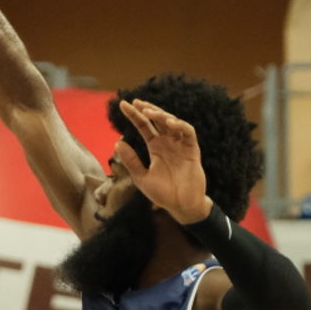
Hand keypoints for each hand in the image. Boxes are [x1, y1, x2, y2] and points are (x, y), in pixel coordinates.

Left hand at [115, 100, 209, 226]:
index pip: (144, 126)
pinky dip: (180, 126)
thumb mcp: (141, 177)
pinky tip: (170, 123)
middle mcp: (168, 143)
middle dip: (148, 109)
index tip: (123, 105)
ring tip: (150, 112)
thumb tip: (117, 143)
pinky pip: (188, 133)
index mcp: (155, 147)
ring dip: (162, 116)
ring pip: (172, 123)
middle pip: (158, 120)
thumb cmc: (163, 194)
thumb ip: (131, 161)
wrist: (181, 206)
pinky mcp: (193, 151)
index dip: (135, 115)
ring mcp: (181, 145)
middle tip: (136, 103)